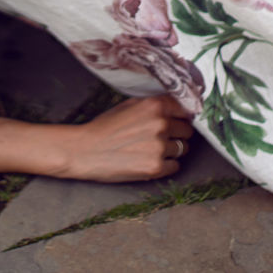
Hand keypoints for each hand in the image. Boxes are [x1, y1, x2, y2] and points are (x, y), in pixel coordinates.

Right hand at [57, 95, 194, 182]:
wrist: (85, 150)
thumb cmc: (104, 127)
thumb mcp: (129, 105)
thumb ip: (154, 105)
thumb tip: (176, 107)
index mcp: (155, 105)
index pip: (185, 109)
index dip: (181, 116)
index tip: (178, 121)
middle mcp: (161, 124)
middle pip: (187, 130)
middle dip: (177, 134)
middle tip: (161, 138)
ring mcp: (159, 146)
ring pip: (182, 149)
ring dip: (171, 150)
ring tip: (151, 150)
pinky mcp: (156, 167)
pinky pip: (175, 166)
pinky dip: (166, 165)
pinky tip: (150, 160)